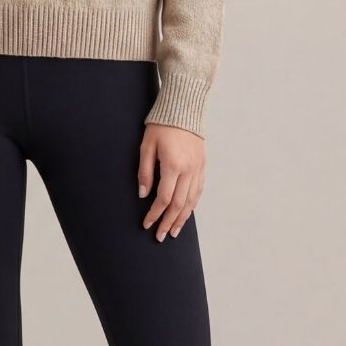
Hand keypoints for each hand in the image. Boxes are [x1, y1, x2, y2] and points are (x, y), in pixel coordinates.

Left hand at [137, 123, 204, 240]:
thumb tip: (143, 195)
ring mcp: (198, 168)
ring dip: (182, 218)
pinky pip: (198, 191)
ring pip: (191, 201)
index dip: (154, 214)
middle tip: (160, 236)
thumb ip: (144, 172)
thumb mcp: (146, 146)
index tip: (146, 224)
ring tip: (174, 231)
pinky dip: (192, 205)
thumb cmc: (161, 125)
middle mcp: (189, 170)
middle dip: (168, 222)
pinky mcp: (202, 166)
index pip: (164, 198)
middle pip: (179, 205)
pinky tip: (186, 214)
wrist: (183, 108)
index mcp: (173, 165)